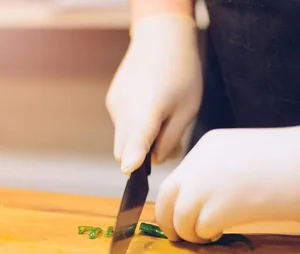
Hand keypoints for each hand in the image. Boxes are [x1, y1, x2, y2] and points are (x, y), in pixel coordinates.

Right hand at [106, 14, 201, 173]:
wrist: (160, 38)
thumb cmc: (181, 73)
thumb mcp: (188, 109)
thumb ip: (170, 139)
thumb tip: (154, 160)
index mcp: (149, 111)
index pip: (138, 140)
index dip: (134, 158)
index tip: (130, 169)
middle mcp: (126, 110)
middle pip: (123, 152)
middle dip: (139, 158)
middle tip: (166, 141)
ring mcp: (115, 106)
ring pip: (122, 139)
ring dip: (137, 140)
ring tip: (159, 116)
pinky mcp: (111, 101)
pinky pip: (121, 124)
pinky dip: (133, 126)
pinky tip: (148, 104)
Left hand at [155, 101, 299, 242]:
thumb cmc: (292, 158)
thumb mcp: (241, 156)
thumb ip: (217, 172)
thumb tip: (202, 200)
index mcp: (205, 148)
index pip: (173, 181)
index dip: (172, 204)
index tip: (178, 218)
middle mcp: (199, 164)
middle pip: (166, 200)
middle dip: (169, 223)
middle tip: (180, 236)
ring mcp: (208, 184)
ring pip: (180, 218)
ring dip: (190, 233)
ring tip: (208, 235)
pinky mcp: (223, 206)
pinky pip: (201, 229)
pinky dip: (207, 236)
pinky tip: (221, 233)